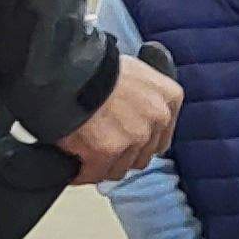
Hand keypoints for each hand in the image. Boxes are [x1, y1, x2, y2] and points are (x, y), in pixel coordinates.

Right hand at [58, 54, 182, 184]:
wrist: (69, 66)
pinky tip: (73, 163)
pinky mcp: (108, 150)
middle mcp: (158, 119)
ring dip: (102, 164)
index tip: (125, 142)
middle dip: (121, 155)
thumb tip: (131, 115)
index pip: (161, 137)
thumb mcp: (133, 72)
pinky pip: (94, 173)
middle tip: (100, 147)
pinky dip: (82, 171)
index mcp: (169, 97)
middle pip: (142, 155)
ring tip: (84, 153)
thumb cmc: (94, 65)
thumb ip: (142, 97)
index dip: (139, 143)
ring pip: (120, 167)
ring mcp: (135, 136)